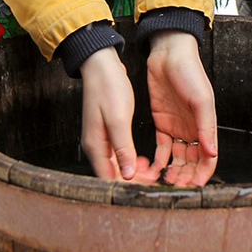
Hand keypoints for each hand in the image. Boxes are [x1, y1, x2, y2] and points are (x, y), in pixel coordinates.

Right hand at [78, 48, 154, 181]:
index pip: (110, 179)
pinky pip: (119, 154)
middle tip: (155, 180)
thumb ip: (122, 148)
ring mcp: (101, 140)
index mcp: (95, 146)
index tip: (149, 186)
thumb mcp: (118, 119)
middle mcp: (96, 146)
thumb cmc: (107, 88)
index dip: (130, 186)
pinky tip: (143, 159)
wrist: (101, 66)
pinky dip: (131, 159)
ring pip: (118, 165)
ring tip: (152, 171)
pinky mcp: (107, 132)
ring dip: (134, 171)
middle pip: (114, 175)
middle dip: (134, 180)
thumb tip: (127, 175)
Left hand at [145, 31, 218, 186]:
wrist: (169, 54)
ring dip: (173, 171)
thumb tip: (212, 152)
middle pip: (192, 161)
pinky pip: (162, 148)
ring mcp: (177, 127)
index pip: (208, 156)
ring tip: (164, 182)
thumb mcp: (201, 98)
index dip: (203, 173)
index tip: (194, 186)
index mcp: (206, 125)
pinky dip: (160, 160)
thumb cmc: (189, 72)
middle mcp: (193, 129)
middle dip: (187, 176)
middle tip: (176, 187)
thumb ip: (206, 126)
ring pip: (178, 158)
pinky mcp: (162, 123)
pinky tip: (155, 169)